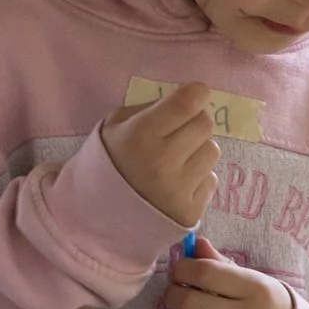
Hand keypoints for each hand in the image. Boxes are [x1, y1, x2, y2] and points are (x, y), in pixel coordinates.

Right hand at [101, 82, 218, 228]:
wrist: (97, 215)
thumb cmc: (109, 162)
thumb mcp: (115, 125)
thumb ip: (150, 108)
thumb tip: (190, 98)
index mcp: (140, 135)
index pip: (186, 103)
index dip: (196, 93)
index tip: (195, 94)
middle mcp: (162, 162)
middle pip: (205, 124)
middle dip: (194, 123)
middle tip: (178, 132)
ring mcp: (178, 190)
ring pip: (212, 151)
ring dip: (198, 151)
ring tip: (175, 161)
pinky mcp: (190, 212)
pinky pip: (210, 180)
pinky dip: (197, 179)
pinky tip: (175, 184)